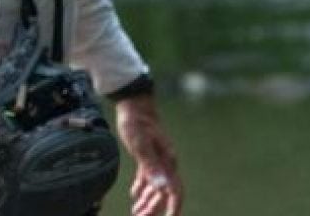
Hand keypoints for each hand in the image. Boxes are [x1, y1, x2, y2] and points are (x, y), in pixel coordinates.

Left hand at [117, 95, 182, 215]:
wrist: (134, 104)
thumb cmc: (136, 122)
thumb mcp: (140, 144)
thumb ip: (150, 166)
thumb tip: (162, 186)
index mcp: (167, 162)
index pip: (174, 190)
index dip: (173, 208)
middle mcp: (166, 163)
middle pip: (163, 192)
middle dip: (154, 208)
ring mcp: (157, 159)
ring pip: (155, 186)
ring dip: (147, 200)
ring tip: (136, 213)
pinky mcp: (148, 155)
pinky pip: (147, 177)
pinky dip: (142, 188)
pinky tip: (134, 196)